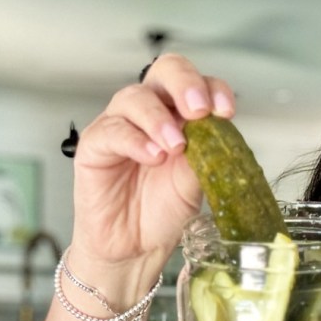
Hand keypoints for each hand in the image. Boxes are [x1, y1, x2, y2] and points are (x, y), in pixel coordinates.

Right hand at [67, 54, 234, 300]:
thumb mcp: (196, 183)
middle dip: (184, 84)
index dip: (213, 89)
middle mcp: (150, 114)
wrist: (135, 248)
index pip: (197, 84)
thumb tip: (219, 134)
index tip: (225, 111)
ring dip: (159, 119)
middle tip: (198, 110)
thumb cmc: (163, 212)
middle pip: (164, 72)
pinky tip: (152, 156)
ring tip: (175, 146)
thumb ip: (206, 156)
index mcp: (180, 117)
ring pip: (134, 98)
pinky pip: (111, 131)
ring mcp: (120, 126)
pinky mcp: (94, 146)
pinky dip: (135, 140)